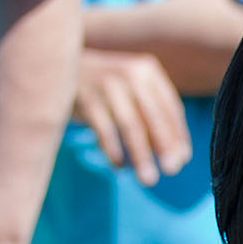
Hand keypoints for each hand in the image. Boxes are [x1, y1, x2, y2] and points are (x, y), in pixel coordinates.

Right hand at [71, 52, 193, 185]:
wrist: (59, 65)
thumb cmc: (104, 85)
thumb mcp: (131, 86)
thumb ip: (152, 112)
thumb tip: (177, 155)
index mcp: (147, 71)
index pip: (170, 107)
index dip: (178, 135)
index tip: (182, 159)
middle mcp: (130, 74)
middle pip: (153, 116)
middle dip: (165, 146)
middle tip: (172, 170)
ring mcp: (107, 84)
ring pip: (130, 126)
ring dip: (141, 155)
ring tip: (148, 178)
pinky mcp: (86, 97)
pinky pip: (104, 130)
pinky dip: (113, 150)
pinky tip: (119, 167)